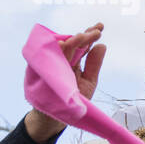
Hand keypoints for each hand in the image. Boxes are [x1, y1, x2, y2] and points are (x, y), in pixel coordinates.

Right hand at [25, 23, 104, 142]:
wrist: (58, 117)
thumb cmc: (74, 100)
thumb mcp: (89, 81)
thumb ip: (94, 64)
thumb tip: (102, 45)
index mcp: (73, 61)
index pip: (82, 45)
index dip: (90, 35)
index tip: (100, 26)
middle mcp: (63, 60)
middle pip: (73, 44)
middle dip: (85, 36)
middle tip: (97, 30)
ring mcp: (52, 65)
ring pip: (61, 49)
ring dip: (73, 42)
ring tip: (85, 35)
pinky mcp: (42, 71)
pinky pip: (46, 58)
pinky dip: (54, 50)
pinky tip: (63, 42)